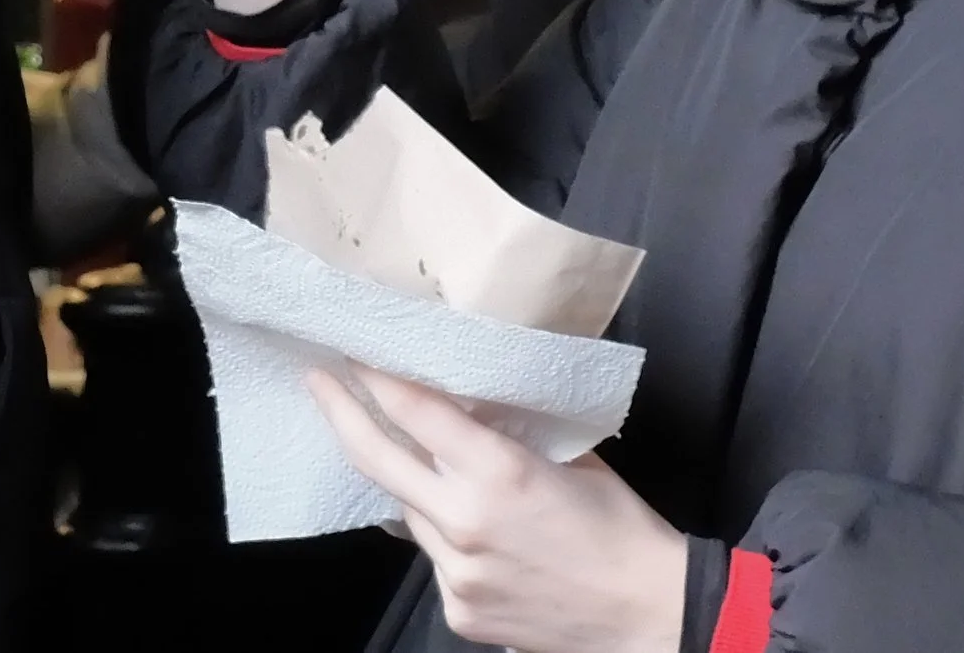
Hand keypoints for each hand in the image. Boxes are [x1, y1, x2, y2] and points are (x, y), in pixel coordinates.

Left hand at [309, 366, 687, 652]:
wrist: (644, 613)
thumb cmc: (619, 527)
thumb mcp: (568, 459)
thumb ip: (511, 435)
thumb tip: (471, 409)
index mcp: (499, 473)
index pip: (416, 412)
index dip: (377, 377)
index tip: (351, 351)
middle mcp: (465, 522)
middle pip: (379, 459)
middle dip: (341, 414)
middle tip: (319, 381)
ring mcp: (455, 572)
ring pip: (408, 511)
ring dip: (409, 481)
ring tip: (414, 456)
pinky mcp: (457, 610)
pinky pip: (433, 557)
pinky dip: (444, 534)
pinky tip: (473, 529)